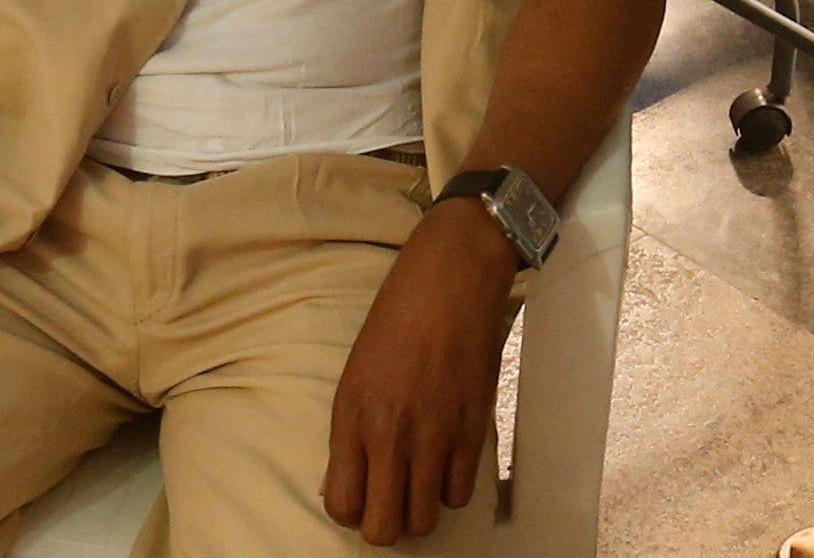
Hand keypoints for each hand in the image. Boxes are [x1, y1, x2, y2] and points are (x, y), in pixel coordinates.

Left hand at [322, 199, 518, 545]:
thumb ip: (350, 433)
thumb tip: (346, 484)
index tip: (361, 495)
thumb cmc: (395, 322)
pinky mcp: (471, 430)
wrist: (448, 284)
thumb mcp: (354, 376)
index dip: (351, 510)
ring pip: (424, 520)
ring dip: (418, 510)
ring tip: (417, 485)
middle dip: (384, 526)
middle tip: (390, 501)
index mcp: (352, 417)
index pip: (342, 505)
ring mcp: (434, 435)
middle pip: (384, 528)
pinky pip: (459, 494)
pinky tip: (444, 465)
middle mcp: (390, 433)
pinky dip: (449, 489)